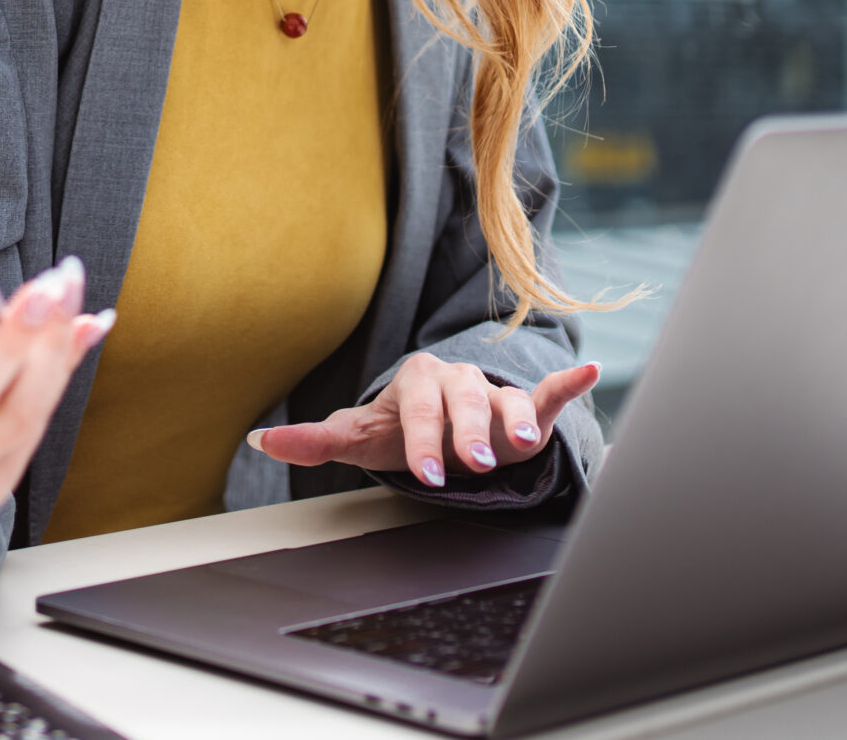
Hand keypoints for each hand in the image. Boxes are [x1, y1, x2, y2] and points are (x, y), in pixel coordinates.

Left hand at [248, 354, 599, 488]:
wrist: (439, 421)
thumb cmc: (399, 430)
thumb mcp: (360, 437)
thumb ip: (315, 441)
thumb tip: (260, 440)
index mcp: (414, 382)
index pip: (417, 410)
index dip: (422, 441)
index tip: (426, 472)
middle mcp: (456, 380)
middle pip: (464, 402)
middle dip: (468, 434)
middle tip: (474, 464)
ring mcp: (493, 390)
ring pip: (505, 401)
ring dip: (516, 419)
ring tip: (525, 441)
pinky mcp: (525, 404)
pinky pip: (546, 390)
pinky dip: (566, 384)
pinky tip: (586, 373)